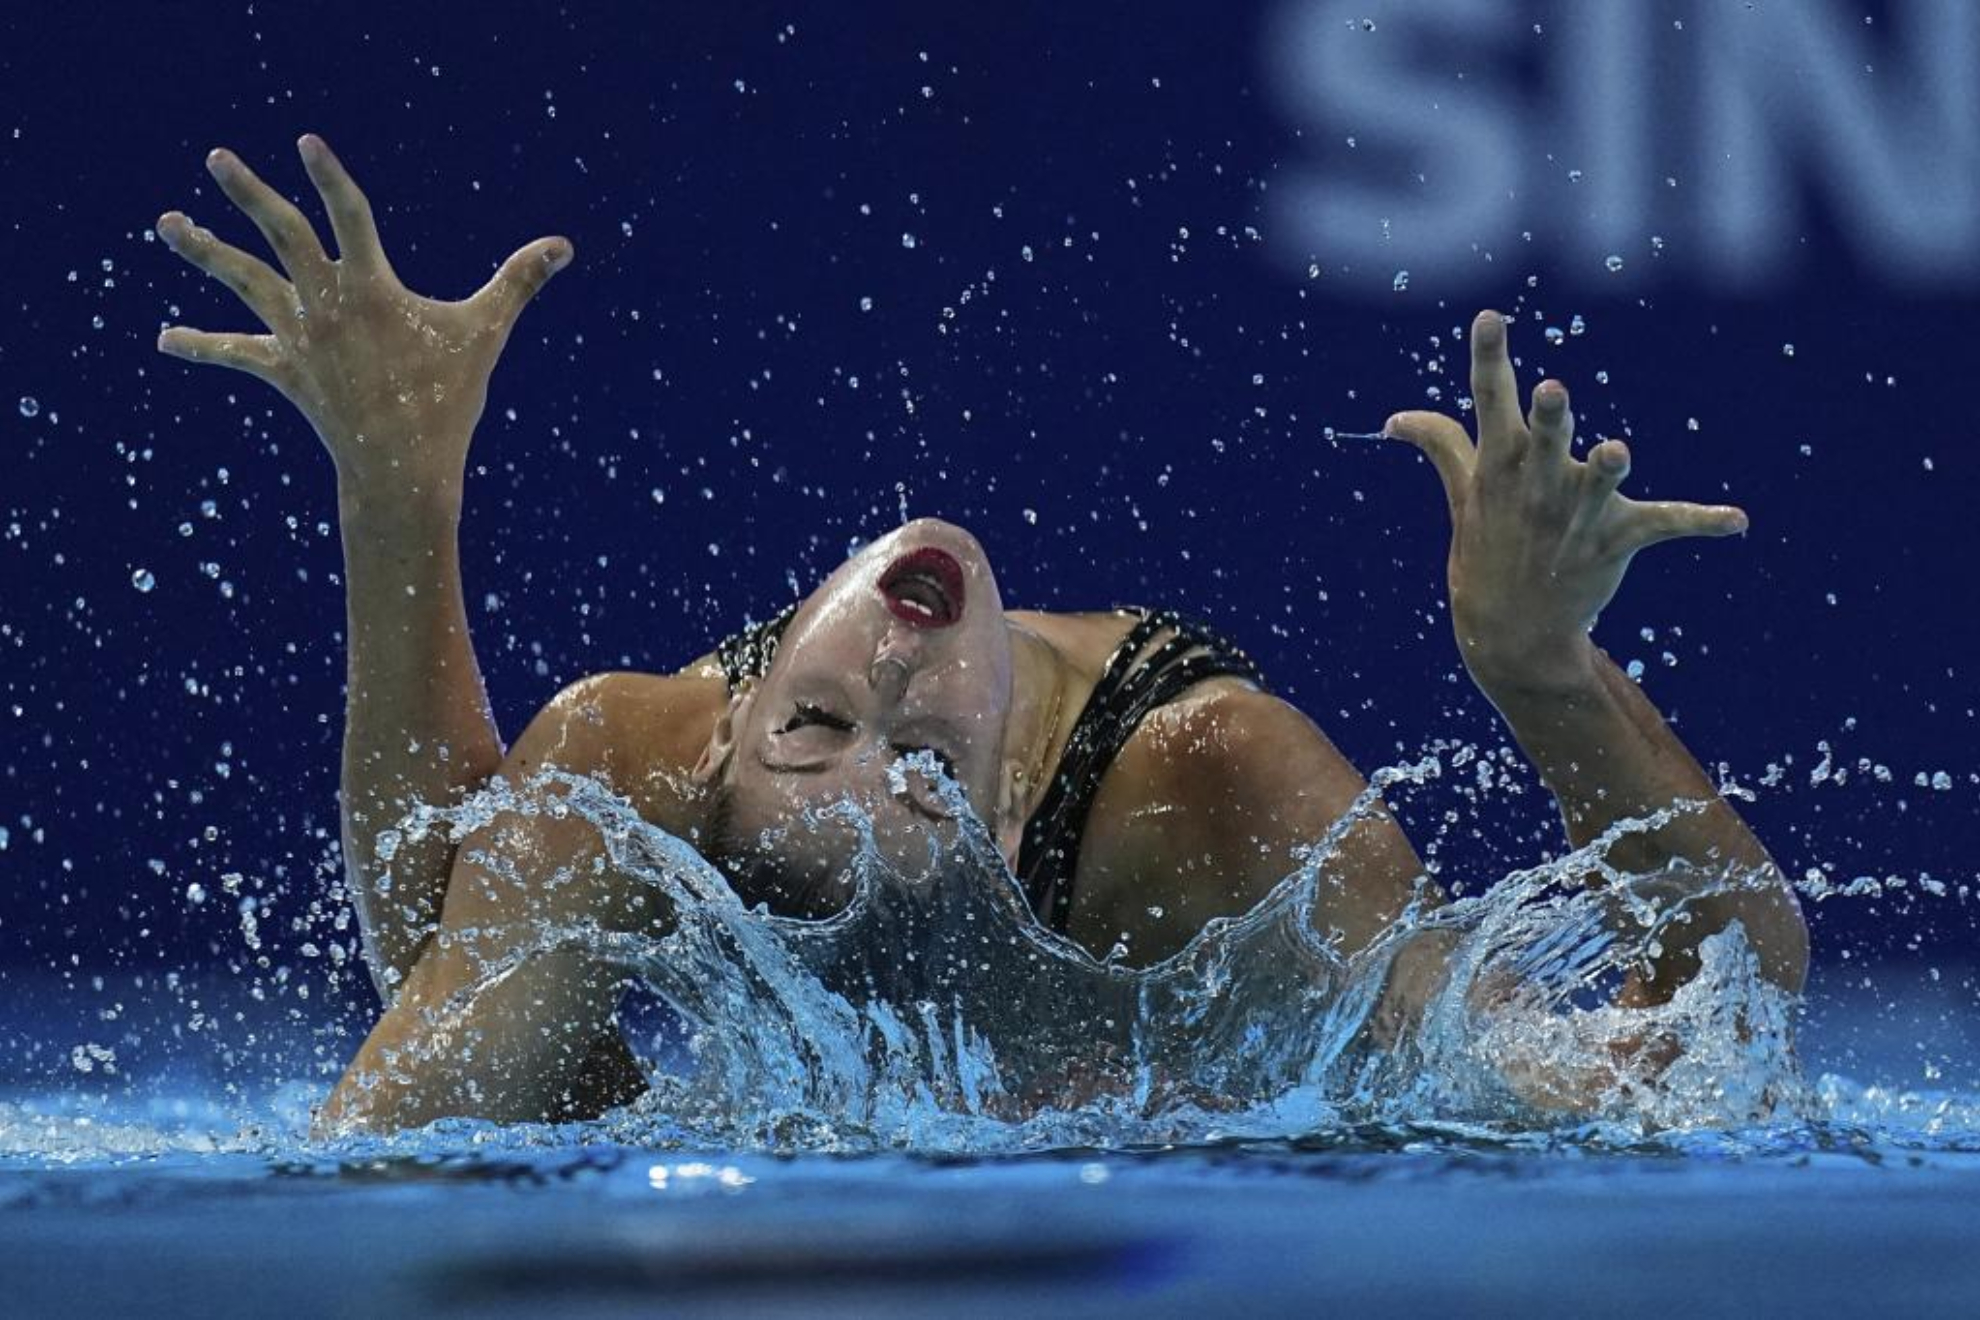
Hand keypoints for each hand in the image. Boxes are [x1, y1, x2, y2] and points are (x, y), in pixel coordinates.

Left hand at [155, 133, 570, 495]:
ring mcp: (301, 337)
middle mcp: (327, 305)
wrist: (404, 469)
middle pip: (280, 236)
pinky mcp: (286, 372)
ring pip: (244, 283)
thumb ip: (519, 281)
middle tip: (217, 159)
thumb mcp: (486, 333)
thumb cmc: (450, 398)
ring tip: (168, 224)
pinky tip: (166, 339)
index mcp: (372, 290)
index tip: (307, 142)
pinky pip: (237, 353)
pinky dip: (202, 345)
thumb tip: (564, 244)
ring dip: (202, 251)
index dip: (330, 178)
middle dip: (247, 194)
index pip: (350, 217)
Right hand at [1384, 309, 1748, 694]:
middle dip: (1549, 419)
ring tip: (1615, 453)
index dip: (1490, 357)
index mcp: (1499, 465)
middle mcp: (1536, 485)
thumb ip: (1440, 446)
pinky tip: (1737, 522)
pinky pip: (1664, 524)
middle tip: (1552, 394)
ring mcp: (1575, 516)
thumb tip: (1395, 419)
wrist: (1512, 631)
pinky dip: (1702, 522)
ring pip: (1598, 483)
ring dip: (1606, 470)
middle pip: (1544, 441)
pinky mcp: (1614, 541)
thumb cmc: (1486, 550)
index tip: (1490, 318)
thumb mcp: (1462, 495)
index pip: (1490, 402)